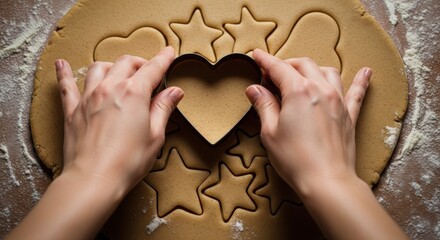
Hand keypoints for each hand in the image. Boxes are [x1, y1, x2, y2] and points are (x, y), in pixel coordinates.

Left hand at [57, 46, 182, 192]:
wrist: (94, 179)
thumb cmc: (128, 161)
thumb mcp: (155, 135)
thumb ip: (163, 109)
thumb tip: (175, 92)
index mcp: (134, 93)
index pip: (152, 69)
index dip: (163, 60)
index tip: (169, 53)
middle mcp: (110, 89)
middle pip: (126, 63)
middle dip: (139, 63)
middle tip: (148, 70)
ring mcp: (89, 98)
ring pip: (99, 68)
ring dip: (112, 65)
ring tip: (118, 71)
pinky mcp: (73, 111)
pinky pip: (67, 86)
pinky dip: (64, 74)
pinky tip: (61, 64)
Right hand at [246, 50, 407, 239]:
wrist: (326, 181)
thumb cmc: (295, 159)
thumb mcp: (270, 132)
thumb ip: (264, 105)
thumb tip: (254, 89)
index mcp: (298, 91)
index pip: (278, 68)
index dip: (265, 61)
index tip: (256, 56)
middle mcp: (320, 89)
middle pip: (303, 65)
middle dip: (286, 64)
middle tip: (272, 74)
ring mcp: (337, 101)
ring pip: (327, 72)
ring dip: (312, 69)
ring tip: (303, 75)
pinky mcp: (349, 115)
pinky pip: (356, 92)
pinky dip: (360, 80)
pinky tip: (365, 72)